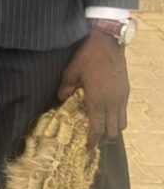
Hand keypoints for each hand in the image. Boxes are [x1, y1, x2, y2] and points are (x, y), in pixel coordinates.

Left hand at [57, 30, 129, 146]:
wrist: (107, 41)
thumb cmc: (87, 55)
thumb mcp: (71, 70)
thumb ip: (66, 86)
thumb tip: (61, 99)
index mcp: (98, 99)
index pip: (98, 127)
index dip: (93, 140)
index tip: (88, 147)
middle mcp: (113, 102)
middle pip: (113, 130)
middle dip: (104, 138)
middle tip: (95, 141)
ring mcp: (122, 97)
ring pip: (121, 123)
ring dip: (112, 129)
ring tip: (102, 129)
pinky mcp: (126, 91)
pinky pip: (124, 111)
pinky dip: (117, 118)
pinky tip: (107, 114)